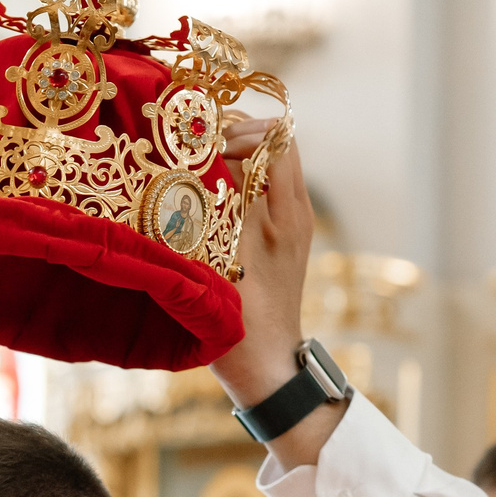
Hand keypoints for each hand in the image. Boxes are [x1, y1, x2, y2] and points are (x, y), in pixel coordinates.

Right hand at [207, 119, 341, 469]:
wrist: (267, 366)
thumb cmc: (241, 322)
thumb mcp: (222, 258)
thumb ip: (218, 203)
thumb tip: (201, 153)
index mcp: (284, 213)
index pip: (275, 138)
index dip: (239, 130)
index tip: (204, 145)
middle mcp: (295, 212)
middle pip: (277, 143)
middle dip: (240, 135)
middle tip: (200, 147)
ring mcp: (292, 225)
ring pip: (272, 165)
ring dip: (239, 158)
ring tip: (202, 167)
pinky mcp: (284, 239)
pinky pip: (267, 191)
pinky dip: (243, 182)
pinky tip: (211, 198)